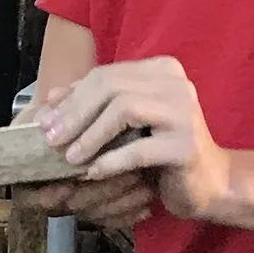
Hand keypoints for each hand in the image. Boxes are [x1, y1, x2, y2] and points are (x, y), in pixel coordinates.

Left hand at [40, 56, 233, 222]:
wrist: (209, 182)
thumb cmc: (161, 151)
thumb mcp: (125, 123)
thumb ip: (94, 104)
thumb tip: (50, 99)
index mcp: (161, 70)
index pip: (105, 75)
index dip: (70, 97)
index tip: (44, 121)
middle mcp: (176, 83)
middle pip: (111, 87)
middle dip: (75, 114)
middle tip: (51, 140)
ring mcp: (185, 112)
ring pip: (124, 109)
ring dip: (90, 135)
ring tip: (70, 158)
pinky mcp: (187, 146)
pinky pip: (139, 150)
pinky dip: (110, 161)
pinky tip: (93, 173)